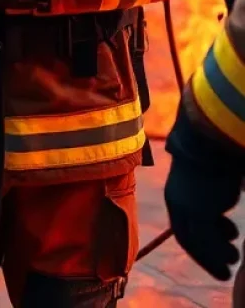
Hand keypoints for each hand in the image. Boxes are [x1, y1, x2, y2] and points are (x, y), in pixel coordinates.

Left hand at [165, 102, 244, 279]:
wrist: (209, 142)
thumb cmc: (212, 156)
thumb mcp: (208, 180)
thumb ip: (207, 193)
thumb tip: (212, 202)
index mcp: (176, 195)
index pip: (183, 227)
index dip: (199, 243)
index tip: (218, 249)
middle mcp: (177, 203)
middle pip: (187, 238)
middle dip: (206, 255)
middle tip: (225, 267)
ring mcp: (186, 208)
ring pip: (198, 243)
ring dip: (215, 256)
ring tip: (234, 258)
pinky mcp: (198, 211)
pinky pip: (207, 241)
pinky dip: (217, 254)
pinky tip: (233, 257)